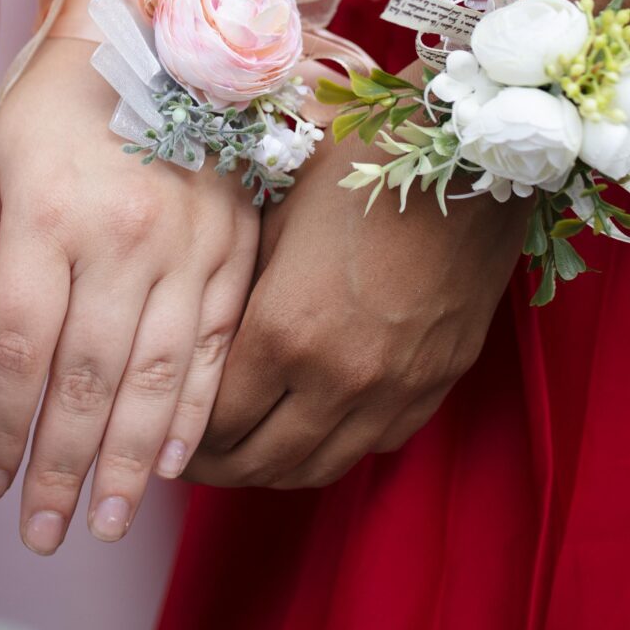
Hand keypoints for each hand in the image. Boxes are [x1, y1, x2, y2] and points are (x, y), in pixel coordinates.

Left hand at [0, 39, 256, 552]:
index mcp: (49, 213)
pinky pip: (218, 346)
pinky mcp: (237, 248)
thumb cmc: (63, 91)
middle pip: (87, 377)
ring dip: (133, 461)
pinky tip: (177, 462)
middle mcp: (123, 236)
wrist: (165, 19)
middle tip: (42, 533)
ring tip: (110, 522)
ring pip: (159, 376)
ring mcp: (191, 245)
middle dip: (62, 467)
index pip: (15, 347)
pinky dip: (197, 409)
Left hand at [185, 143, 524, 489]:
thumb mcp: (274, 215)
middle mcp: (339, 377)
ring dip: (272, 471)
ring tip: (244, 455)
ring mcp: (395, 389)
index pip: (216, 422)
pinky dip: (334, 448)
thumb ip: (235, 289)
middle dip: (216, 469)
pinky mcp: (436, 384)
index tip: (162, 432)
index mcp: (285, 331)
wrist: (467, 159)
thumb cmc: (360, 167)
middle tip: (190, 461)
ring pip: (317, 468)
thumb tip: (196, 335)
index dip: (181, 436)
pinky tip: (313, 428)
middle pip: (260, 462)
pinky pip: (374, 445)